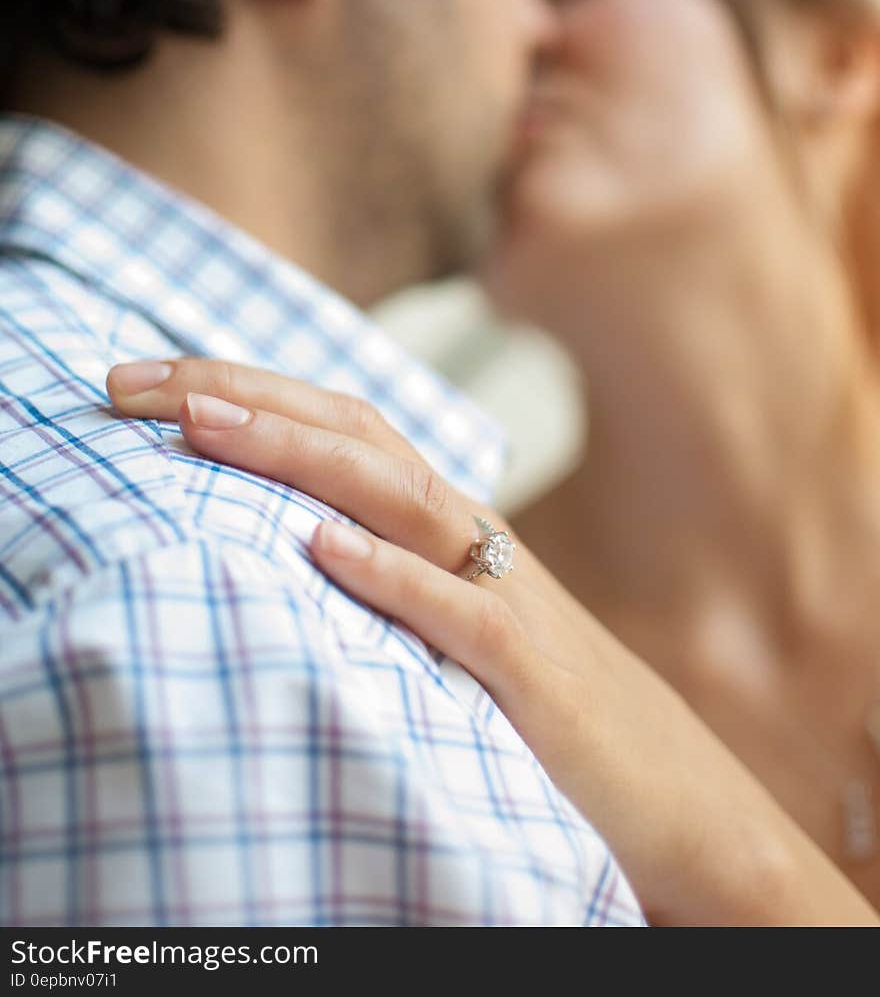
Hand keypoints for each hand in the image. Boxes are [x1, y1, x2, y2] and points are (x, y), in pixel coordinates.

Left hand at [107, 358, 878, 926]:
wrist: (669, 791)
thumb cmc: (539, 706)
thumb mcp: (450, 621)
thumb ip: (383, 570)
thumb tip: (277, 537)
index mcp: (446, 524)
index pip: (341, 424)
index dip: (247, 387)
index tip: (147, 376)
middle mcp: (471, 539)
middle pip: (357, 435)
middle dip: (244, 394)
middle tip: (134, 378)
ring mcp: (504, 598)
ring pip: (401, 499)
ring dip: (299, 455)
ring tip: (204, 425)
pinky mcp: (529, 673)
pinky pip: (458, 614)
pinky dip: (391, 576)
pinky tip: (322, 550)